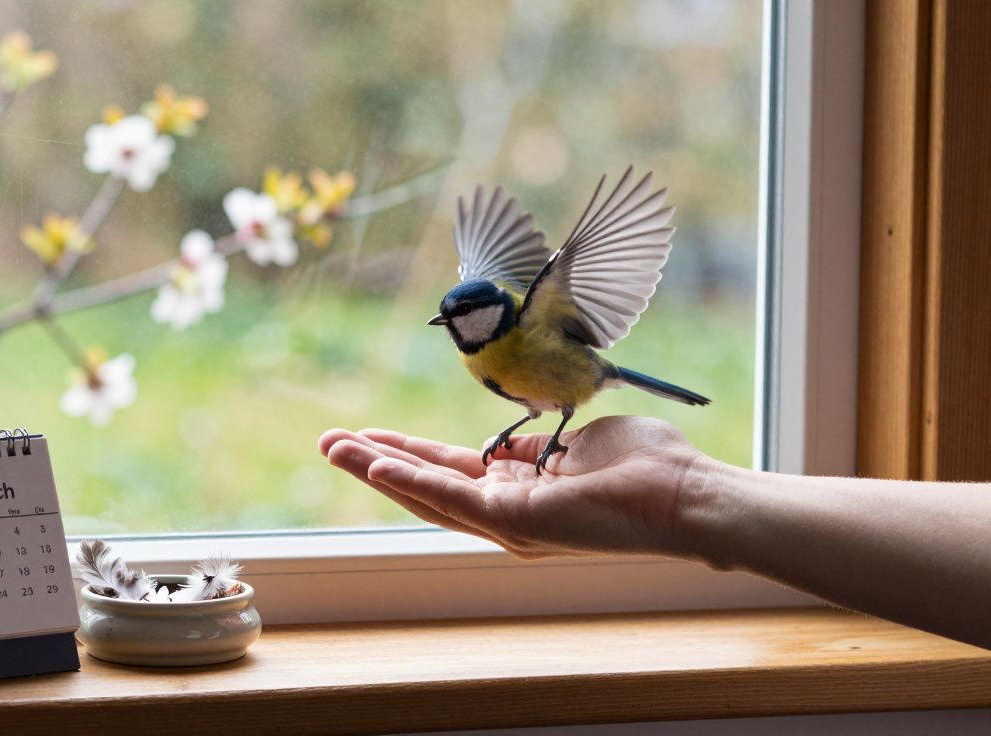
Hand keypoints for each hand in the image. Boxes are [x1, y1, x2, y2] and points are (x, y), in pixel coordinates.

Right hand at [318, 416, 708, 558]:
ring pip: (427, 493)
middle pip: (427, 486)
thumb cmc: (647, 465)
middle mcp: (508, 514)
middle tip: (329, 442)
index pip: (452, 473)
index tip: (373, 435)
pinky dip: (410, 480)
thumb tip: (510, 444)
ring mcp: (509, 522)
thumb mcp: (575, 445)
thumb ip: (535, 447)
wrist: (683, 493)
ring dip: (376, 469)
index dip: (409, 453)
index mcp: (522, 493)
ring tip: (334, 447)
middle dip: (375, 462)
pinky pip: (451, 499)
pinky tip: (376, 463)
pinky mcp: (516, 520)